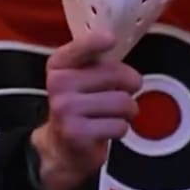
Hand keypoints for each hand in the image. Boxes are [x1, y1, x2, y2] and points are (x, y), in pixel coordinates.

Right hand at [30, 29, 142, 189]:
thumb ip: (97, 63)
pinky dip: (121, 129)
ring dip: (128, 111)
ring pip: (122, 102)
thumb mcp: (81, 80)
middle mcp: (58, 84)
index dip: (97, 42)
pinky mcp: (77, 133)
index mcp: (58, 65)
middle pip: (116, 75)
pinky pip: (119, 126)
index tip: (111, 39)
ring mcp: (66, 109)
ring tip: (116, 115)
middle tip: (126, 93)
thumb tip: (121, 44)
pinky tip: (107, 130)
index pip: (80, 48)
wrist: (60, 149)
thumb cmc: (79, 108)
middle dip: (131, 86)